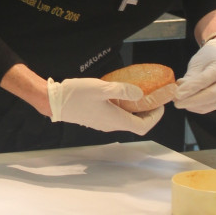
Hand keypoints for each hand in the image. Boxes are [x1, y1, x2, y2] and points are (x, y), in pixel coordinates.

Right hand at [47, 77, 163, 134]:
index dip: (155, 118)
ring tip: (140, 94)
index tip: (161, 105)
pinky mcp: (96, 118)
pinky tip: (120, 95)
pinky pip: (116, 116)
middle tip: (154, 98)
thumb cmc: (77, 95)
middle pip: (136, 124)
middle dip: (148, 112)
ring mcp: (103, 123)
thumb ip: (122, 90)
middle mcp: (111, 125)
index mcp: (115, 120)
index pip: (142, 126)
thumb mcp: (101, 88)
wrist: (54, 102)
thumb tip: (140, 94)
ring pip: (126, 120)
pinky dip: (125, 108)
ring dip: (136, 110)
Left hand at [173, 38, 215, 113]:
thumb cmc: (207, 58)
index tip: (177, 94)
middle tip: (177, 103)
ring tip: (179, 102)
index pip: (205, 80)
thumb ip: (189, 78)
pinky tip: (188, 104)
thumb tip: (178, 92)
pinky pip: (211, 107)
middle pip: (211, 95)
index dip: (190, 88)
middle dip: (192, 101)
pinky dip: (198, 107)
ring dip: (193, 105)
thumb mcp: (197, 62)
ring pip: (211, 104)